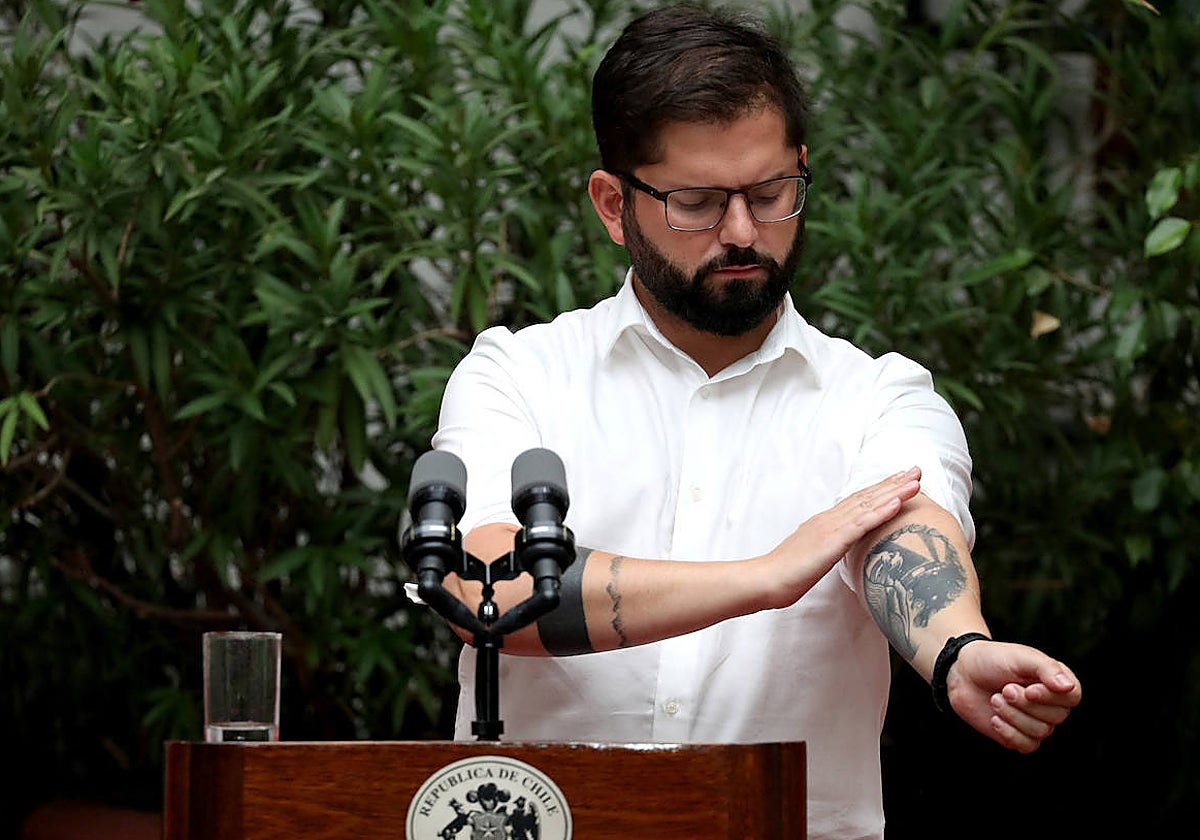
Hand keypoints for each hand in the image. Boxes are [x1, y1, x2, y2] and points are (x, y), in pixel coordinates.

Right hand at [759, 467, 921, 608]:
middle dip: (893, 483)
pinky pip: (861, 524)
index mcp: (825, 523)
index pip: (857, 501)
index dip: (880, 489)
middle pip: (866, 496)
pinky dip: (881, 512)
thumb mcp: (811, 556)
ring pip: (868, 505)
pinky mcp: (833, 541)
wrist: (766, 579)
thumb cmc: (785, 574)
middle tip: (916, 471)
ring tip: (915, 480)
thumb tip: (835, 550)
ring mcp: (831, 528)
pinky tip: (897, 502)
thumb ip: (825, 548)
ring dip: (894, 491)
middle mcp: (830, 519)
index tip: (899, 480)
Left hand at [949, 640, 1081, 752]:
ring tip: (996, 698)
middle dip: (1025, 704)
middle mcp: (1050, 704)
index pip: (1072, 697)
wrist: (962, 673)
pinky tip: (994, 719)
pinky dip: (1008, 732)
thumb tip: (1068, 687)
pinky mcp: (1018, 736)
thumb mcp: (1020, 657)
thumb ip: (1046, 669)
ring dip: (1013, 715)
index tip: (1029, 689)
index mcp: (1055, 682)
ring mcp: (1035, 721)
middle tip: (1005, 689)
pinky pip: (1027, 746)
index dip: (1051, 697)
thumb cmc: (993, 660)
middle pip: (1056, 717)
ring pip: (1040, 732)